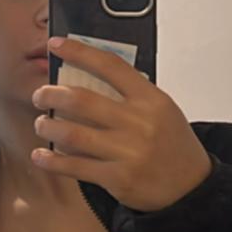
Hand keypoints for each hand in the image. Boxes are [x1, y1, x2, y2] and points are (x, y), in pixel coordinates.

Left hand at [30, 36, 212, 211]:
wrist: (191, 187)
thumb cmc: (172, 144)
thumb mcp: (161, 109)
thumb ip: (130, 94)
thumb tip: (85, 77)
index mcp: (151, 99)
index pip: (110, 66)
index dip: (79, 52)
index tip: (56, 44)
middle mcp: (139, 123)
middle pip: (81, 100)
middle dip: (51, 95)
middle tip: (40, 95)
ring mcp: (128, 152)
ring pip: (72, 135)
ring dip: (48, 127)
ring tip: (41, 124)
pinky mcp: (118, 179)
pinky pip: (75, 166)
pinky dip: (52, 161)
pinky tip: (40, 155)